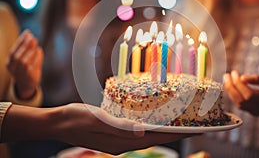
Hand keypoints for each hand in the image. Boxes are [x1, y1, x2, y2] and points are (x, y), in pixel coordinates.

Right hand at [6, 30, 43, 98]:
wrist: (27, 85)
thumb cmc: (25, 69)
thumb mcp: (23, 59)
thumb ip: (26, 50)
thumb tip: (31, 37)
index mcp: (9, 64)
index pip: (12, 51)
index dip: (20, 41)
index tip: (27, 32)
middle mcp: (13, 69)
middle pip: (17, 56)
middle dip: (25, 45)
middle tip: (32, 37)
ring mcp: (21, 74)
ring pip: (24, 62)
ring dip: (30, 51)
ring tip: (36, 42)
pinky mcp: (29, 77)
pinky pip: (33, 66)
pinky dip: (37, 58)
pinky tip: (40, 50)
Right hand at [55, 103, 191, 154]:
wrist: (58, 122)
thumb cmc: (75, 118)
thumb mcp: (96, 120)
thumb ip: (119, 127)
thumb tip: (143, 134)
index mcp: (121, 142)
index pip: (155, 138)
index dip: (177, 134)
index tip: (195, 129)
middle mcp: (123, 144)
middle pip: (156, 138)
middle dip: (176, 133)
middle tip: (196, 126)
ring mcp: (119, 140)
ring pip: (148, 136)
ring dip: (166, 130)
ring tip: (181, 123)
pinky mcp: (114, 134)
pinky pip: (138, 132)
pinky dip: (151, 127)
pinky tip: (155, 121)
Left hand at [223, 70, 258, 115]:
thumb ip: (258, 79)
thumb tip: (242, 77)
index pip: (250, 95)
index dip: (239, 84)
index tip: (234, 73)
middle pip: (242, 100)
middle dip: (231, 87)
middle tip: (227, 75)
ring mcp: (256, 113)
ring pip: (238, 104)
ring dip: (230, 90)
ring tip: (227, 78)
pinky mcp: (251, 113)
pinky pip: (239, 105)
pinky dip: (233, 94)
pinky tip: (230, 85)